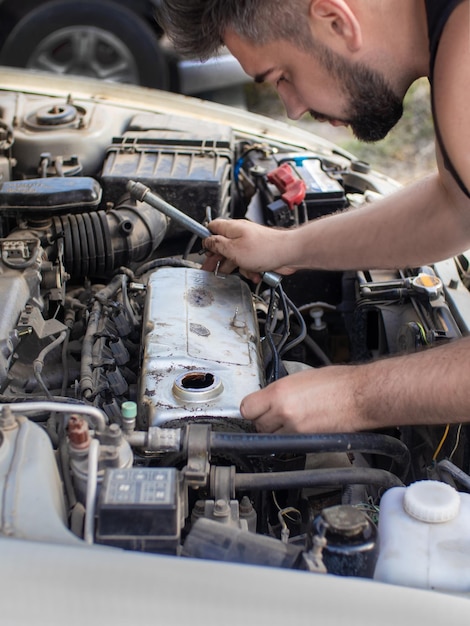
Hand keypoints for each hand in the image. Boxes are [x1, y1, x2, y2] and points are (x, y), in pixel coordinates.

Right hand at [202, 218, 296, 281]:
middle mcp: (240, 234)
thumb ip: (217, 245)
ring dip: (236, 267)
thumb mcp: (233, 249)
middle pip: (222, 246)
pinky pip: (247, 263)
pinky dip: (249, 270)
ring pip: (235, 257)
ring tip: (239, 273)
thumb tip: (207, 241)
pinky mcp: (258, 253)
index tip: (204, 252)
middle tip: (211, 269)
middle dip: (219, 259)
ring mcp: (250, 244)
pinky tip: (254, 274)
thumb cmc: (265, 249)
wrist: (289, 253)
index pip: (212, 228)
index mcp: (232, 229)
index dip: (206, 240)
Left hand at [240, 366, 360, 432]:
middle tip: (274, 413)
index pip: (247, 408)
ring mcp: (295, 429)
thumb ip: (281, 389)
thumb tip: (269, 398)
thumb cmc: (338, 383)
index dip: (250, 409)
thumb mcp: (301, 377)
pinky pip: (288, 443)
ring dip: (275, 431)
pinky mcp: (307, 441)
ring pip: (271, 437)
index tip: (254, 408)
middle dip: (263, 420)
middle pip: (257, 425)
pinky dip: (290, 438)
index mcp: (280, 392)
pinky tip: (300, 427)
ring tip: (289, 420)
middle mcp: (284, 411)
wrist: (361, 396)